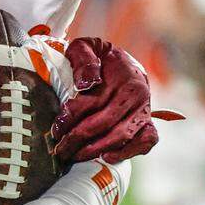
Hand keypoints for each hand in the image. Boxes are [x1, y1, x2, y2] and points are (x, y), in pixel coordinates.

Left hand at [51, 38, 158, 163]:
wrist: (125, 63)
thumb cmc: (100, 57)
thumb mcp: (87, 47)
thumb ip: (84, 58)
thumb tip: (86, 84)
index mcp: (121, 76)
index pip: (91, 101)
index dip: (70, 117)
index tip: (56, 129)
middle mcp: (136, 95)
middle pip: (103, 122)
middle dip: (77, 139)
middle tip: (60, 150)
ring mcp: (144, 110)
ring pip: (121, 135)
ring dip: (96, 149)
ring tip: (75, 156)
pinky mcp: (148, 123)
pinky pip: (145, 142)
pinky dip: (127, 152)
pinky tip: (106, 157)